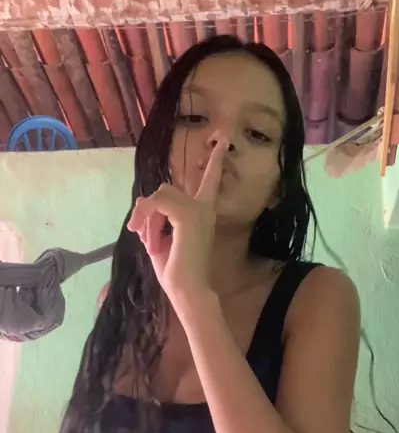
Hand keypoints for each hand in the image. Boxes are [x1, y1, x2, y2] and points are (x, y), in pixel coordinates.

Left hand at [127, 137, 228, 308]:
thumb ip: (154, 219)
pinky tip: (149, 239)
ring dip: (146, 217)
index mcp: (202, 214)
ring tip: (148, 242)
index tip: (222, 141)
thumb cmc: (177, 274)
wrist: (188, 292)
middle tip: (142, 235)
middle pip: (166, 190)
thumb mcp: (160, 240)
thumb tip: (143, 202)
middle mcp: (204, 209)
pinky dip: (147, 219)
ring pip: (160, 195)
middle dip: (148, 210)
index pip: (210, 182)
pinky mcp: (188, 215)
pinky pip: (158, 202)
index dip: (214, 161)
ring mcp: (198, 210)